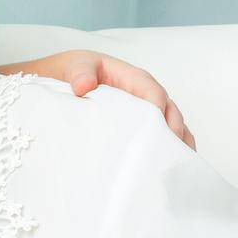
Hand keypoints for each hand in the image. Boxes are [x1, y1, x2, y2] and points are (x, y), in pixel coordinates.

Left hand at [1, 50, 194, 148]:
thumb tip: (84, 86)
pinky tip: (170, 171)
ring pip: (170, 125)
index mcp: (129, 77)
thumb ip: (79, 72)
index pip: (149, 89)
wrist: (58, 82)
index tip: (157, 125)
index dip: (156, 105)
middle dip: (173, 129)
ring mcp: (142, 113)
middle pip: (167, 110)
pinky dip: (169, 151)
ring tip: (179, 166)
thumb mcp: (72, 66)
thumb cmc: (69, 72)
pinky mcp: (137, 129)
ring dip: (177, 144)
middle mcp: (142, 95)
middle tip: (172, 152)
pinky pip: (159, 138)